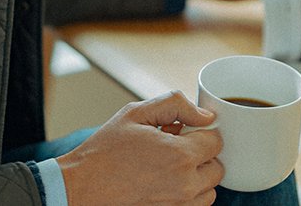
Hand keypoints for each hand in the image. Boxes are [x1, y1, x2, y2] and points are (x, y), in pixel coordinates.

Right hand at [57, 91, 223, 205]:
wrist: (82, 187)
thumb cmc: (105, 151)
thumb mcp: (136, 113)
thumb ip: (176, 105)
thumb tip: (206, 116)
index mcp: (180, 156)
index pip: (216, 141)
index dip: (201, 131)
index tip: (183, 131)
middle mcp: (185, 185)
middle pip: (218, 166)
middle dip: (201, 154)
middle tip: (175, 147)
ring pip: (210, 189)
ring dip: (198, 176)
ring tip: (170, 166)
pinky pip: (195, 205)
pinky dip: (188, 194)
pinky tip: (165, 182)